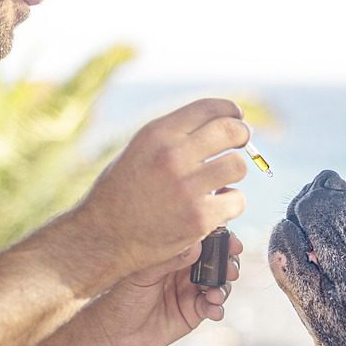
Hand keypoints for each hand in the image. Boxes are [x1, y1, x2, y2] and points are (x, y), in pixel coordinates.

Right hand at [77, 99, 248, 279]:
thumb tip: (217, 123)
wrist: (104, 237)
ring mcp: (187, 187)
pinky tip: (216, 207)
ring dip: (234, 173)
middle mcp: (173, 156)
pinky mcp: (199, 218)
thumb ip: (174, 137)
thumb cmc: (121, 193)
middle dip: (242, 135)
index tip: (237, 118)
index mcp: (158, 134)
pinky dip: (230, 205)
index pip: (209, 108)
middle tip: (240, 144)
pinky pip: (236, 201)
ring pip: (238, 166)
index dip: (230, 111)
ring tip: (222, 181)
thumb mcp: (140, 150)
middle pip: (232, 131)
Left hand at [89, 232, 243, 345]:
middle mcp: (185, 271)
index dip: (220, 239)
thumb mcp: (143, 276)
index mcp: (173, 255)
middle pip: (217, 261)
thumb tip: (196, 244)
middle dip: (229, 262)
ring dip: (224, 286)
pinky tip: (214, 309)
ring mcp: (190, 292)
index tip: (231, 241)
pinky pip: (213, 307)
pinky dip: (218, 307)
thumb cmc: (121, 298)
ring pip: (219, 283)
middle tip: (231, 268)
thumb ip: (169, 260)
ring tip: (216, 293)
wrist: (112, 333)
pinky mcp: (193, 314)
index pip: (202, 241)